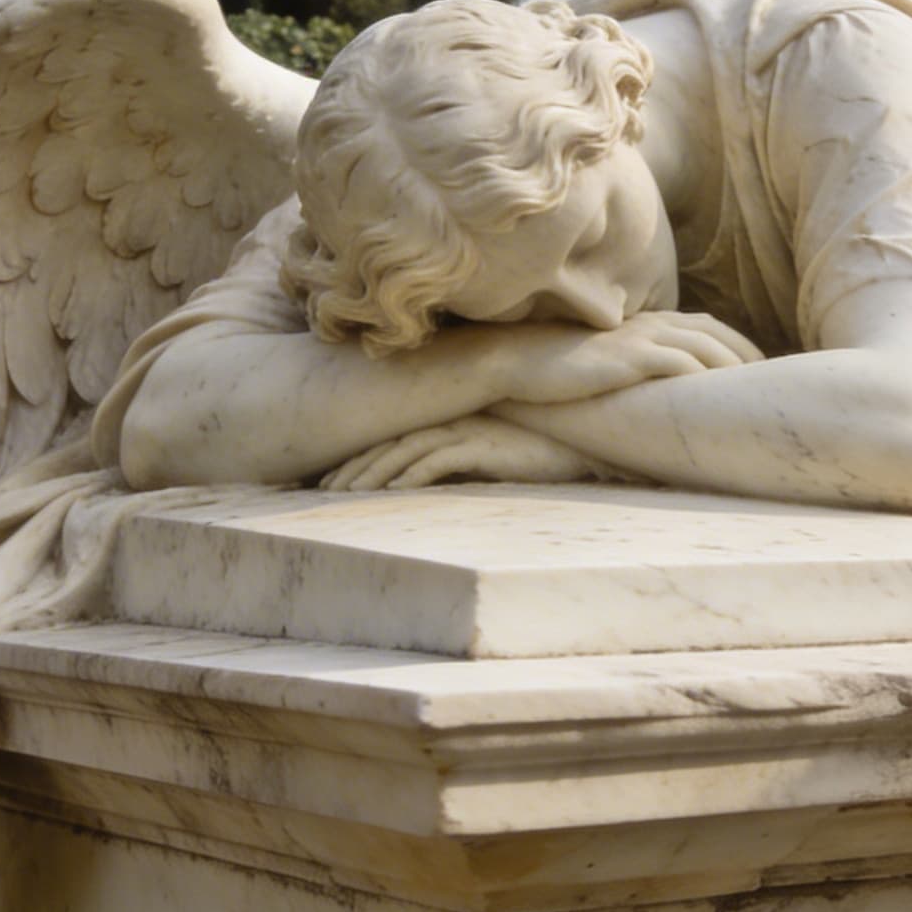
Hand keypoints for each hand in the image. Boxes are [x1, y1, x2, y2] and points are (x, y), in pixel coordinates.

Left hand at [320, 416, 626, 491]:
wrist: (589, 437)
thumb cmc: (544, 448)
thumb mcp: (494, 454)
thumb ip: (464, 460)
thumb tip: (429, 486)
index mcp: (451, 416)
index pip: (394, 433)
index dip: (361, 455)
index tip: (332, 479)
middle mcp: (454, 418)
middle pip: (389, 440)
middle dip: (353, 466)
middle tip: (322, 491)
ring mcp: (469, 429)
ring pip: (404, 451)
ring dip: (370, 474)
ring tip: (341, 495)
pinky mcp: (486, 445)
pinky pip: (437, 461)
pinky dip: (409, 476)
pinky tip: (388, 493)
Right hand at [483, 311, 765, 404]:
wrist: (514, 359)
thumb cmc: (555, 366)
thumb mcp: (603, 360)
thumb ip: (634, 366)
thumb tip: (657, 394)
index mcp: (647, 321)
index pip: (709, 327)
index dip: (740, 347)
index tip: (763, 372)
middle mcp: (651, 323)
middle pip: (718, 336)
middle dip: (750, 360)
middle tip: (777, 388)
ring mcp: (641, 338)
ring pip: (707, 349)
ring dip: (737, 373)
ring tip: (759, 400)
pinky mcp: (629, 357)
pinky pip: (681, 365)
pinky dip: (706, 379)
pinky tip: (722, 402)